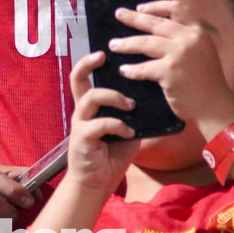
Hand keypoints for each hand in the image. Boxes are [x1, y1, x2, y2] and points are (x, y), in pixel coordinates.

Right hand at [62, 52, 139, 192]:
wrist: (97, 183)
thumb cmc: (112, 154)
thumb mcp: (127, 128)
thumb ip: (133, 113)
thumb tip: (156, 96)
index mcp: (91, 105)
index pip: (85, 76)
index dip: (91, 60)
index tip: (106, 50)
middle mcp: (82, 110)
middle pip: (77, 78)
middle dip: (88, 63)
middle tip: (104, 56)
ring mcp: (81, 123)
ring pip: (92, 97)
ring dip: (115, 97)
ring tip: (131, 105)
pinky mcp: (83, 138)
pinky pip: (100, 124)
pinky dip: (118, 125)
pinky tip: (130, 133)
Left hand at [111, 0, 233, 126]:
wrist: (215, 106)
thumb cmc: (207, 81)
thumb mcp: (203, 51)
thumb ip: (186, 39)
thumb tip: (158, 29)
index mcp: (198, 31)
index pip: (176, 9)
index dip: (157, 6)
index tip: (140, 7)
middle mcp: (190, 38)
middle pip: (156, 23)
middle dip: (134, 18)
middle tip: (119, 14)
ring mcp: (179, 54)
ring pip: (146, 43)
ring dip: (127, 44)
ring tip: (114, 44)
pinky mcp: (169, 71)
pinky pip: (144, 68)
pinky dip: (132, 70)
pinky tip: (124, 70)